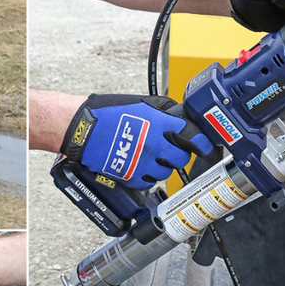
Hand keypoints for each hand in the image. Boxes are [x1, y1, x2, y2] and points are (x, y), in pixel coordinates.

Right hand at [61, 94, 213, 189]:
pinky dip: (148, 175)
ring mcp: (142, 162)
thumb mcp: (139, 103)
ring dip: (163, 165)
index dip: (201, 141)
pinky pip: (149, 182)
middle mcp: (154, 145)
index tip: (203, 144)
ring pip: (166, 172)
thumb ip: (162, 112)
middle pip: (182, 158)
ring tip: (152, 156)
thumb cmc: (105, 112)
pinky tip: (141, 165)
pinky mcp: (130, 176)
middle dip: (180, 153)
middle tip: (172, 148)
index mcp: (158, 125)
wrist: (81, 129)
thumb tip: (179, 119)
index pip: (193, 137)